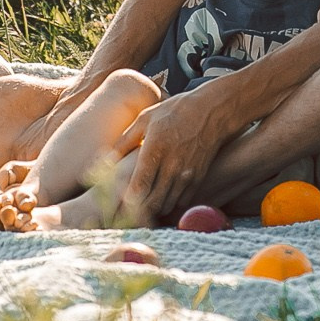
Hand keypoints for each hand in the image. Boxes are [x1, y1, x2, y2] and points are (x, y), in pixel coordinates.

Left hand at [117, 85, 233, 220]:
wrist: (213, 111)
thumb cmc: (176, 111)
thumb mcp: (146, 118)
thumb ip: (125, 140)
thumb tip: (106, 159)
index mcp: (155, 149)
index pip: (139, 186)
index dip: (127, 200)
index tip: (118, 201)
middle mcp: (172, 165)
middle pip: (151, 202)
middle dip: (137, 209)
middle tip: (126, 209)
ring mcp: (187, 173)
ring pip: (166, 205)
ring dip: (153, 208)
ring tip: (143, 204)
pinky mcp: (198, 178)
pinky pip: (181, 201)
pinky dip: (170, 203)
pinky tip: (162, 196)